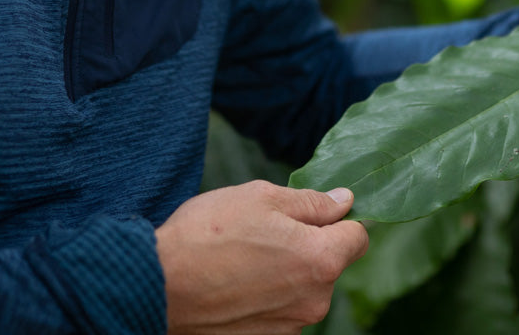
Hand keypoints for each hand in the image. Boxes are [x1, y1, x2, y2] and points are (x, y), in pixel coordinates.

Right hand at [156, 180, 367, 334]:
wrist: (160, 284)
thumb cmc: (209, 233)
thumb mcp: (263, 198)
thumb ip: (312, 202)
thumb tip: (345, 201)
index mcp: (320, 260)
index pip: (358, 236)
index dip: (339, 218)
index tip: (313, 211)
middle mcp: (314, 301)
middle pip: (329, 262)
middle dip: (308, 243)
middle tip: (265, 228)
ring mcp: (290, 326)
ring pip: (304, 285)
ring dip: (286, 268)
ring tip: (245, 254)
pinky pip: (281, 307)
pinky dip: (267, 292)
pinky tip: (236, 279)